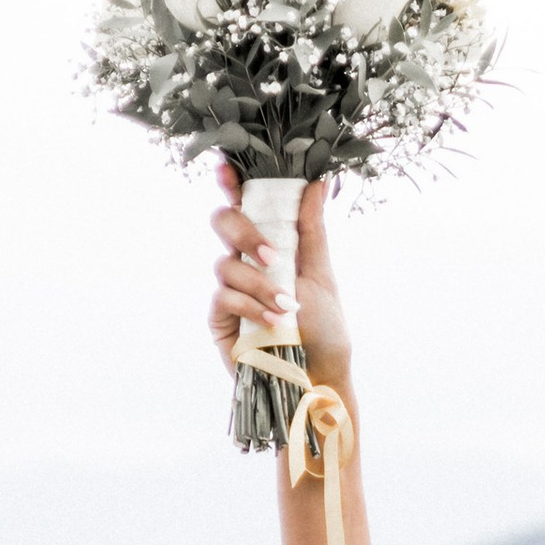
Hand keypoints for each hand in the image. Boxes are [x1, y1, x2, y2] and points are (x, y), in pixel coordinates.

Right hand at [207, 166, 353, 390]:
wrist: (319, 377)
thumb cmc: (324, 329)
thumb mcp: (321, 275)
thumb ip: (312, 230)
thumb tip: (316, 182)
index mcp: (268, 244)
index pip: (244, 204)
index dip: (230, 182)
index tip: (227, 167)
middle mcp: (244, 260)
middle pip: (222, 221)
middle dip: (243, 231)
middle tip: (271, 255)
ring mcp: (229, 288)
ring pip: (224, 263)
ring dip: (258, 285)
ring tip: (286, 309)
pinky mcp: (220, 318)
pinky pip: (223, 297)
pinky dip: (250, 307)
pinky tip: (272, 323)